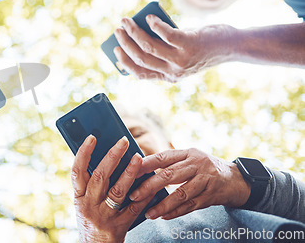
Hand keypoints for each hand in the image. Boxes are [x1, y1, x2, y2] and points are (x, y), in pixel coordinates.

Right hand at [72, 135, 155, 242]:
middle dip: (112, 157)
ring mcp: (105, 216)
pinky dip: (143, 194)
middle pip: (100, 177)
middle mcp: (89, 205)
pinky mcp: (120, 225)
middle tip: (124, 141)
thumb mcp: (84, 201)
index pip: (77, 171)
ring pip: (117, 191)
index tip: (92, 137)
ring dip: (129, 173)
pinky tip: (151, 182)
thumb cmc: (91, 218)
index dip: (83, 153)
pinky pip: (134, 207)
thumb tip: (107, 154)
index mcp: (78, 197)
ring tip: (138, 157)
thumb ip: (91, 182)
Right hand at [114, 15, 234, 81]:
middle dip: (125, 43)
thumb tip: (140, 30)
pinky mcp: (189, 44)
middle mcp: (173, 71)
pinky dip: (154, 25)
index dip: (125, 62)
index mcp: (169, 76)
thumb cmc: (202, 47)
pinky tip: (149, 18)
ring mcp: (181, 59)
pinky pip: (166, 34)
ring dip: (134, 32)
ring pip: (149, 46)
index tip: (116, 50)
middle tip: (118, 30)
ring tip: (126, 21)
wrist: (231, 46)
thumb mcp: (180, 53)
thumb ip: (162, 47)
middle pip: (141, 58)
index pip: (140, 74)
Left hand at [129, 148, 250, 219]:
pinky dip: (176, 212)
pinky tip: (164, 216)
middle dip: (150, 186)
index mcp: (188, 153)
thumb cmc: (206, 168)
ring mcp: (206, 181)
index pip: (163, 157)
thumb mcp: (191, 159)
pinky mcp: (212, 196)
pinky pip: (191, 206)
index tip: (131, 171)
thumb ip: (171, 162)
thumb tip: (141, 167)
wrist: (237, 180)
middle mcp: (197, 164)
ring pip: (180, 194)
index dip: (146, 164)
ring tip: (148, 213)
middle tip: (134, 195)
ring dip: (162, 205)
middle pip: (170, 175)